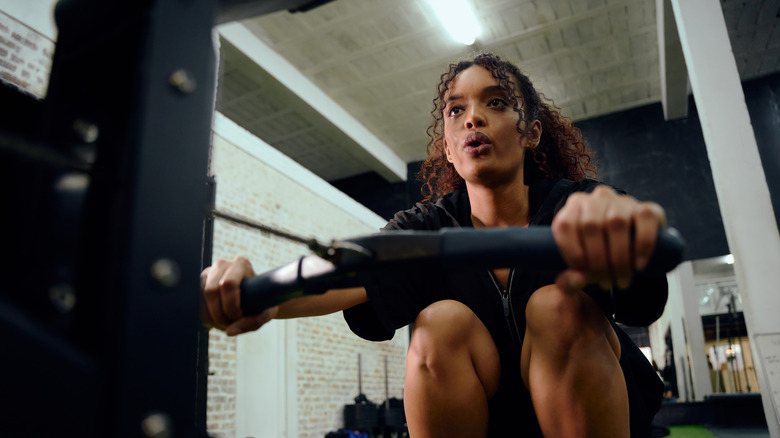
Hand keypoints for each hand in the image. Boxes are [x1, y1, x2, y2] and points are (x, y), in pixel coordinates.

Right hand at [200, 256, 277, 335]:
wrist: (255, 299)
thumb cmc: (263, 303)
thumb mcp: (267, 313)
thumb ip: (254, 321)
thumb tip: (229, 331)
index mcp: (241, 264)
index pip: (229, 284)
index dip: (231, 306)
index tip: (238, 317)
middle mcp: (222, 265)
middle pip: (211, 291)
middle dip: (218, 314)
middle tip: (229, 324)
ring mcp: (208, 272)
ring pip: (200, 297)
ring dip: (209, 317)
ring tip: (223, 323)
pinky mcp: (199, 283)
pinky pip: (194, 302)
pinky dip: (202, 316)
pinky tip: (214, 320)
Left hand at [551, 185, 665, 291]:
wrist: (632, 248)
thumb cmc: (597, 258)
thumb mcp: (578, 270)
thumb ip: (568, 281)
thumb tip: (579, 279)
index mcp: (573, 208)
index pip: (565, 225)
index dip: (573, 253)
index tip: (583, 276)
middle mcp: (596, 199)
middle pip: (591, 226)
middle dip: (598, 262)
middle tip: (605, 283)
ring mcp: (622, 201)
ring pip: (616, 222)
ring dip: (619, 258)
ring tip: (621, 281)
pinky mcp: (647, 207)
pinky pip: (645, 218)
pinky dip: (642, 244)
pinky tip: (638, 265)